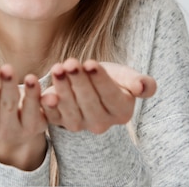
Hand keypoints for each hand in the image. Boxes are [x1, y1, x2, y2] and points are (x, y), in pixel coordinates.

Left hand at [40, 59, 155, 133]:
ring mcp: (80, 125)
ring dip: (62, 89)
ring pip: (70, 109)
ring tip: (57, 69)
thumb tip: (143, 87)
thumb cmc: (112, 79)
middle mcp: (101, 123)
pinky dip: (48, 106)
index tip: (90, 63)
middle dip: (79, 81)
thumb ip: (142, 83)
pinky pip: (53, 116)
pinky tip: (44, 93)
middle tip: (71, 63)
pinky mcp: (60, 122)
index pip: (110, 95)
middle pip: (89, 101)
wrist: (90, 87)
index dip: (100, 80)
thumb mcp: (128, 78)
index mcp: (122, 112)